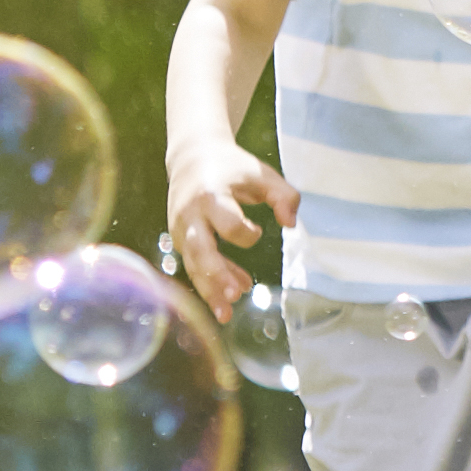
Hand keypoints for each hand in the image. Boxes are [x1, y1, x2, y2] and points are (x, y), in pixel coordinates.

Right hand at [164, 143, 293, 313]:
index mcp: (210, 194)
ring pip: (192, 265)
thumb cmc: (233, 167)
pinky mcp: (179, 239)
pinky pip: (193, 266)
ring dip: (209, 290)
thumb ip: (284, 195)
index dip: (244, 232)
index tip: (258, 231)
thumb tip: (291, 224)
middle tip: (235, 295)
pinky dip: (209, 283)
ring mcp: (180, 228)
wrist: (192, 155)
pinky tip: (227, 300)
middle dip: (216, 274)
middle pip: (200, 249)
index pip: (226, 221)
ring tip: (226, 315)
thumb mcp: (261, 174)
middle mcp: (190, 214)